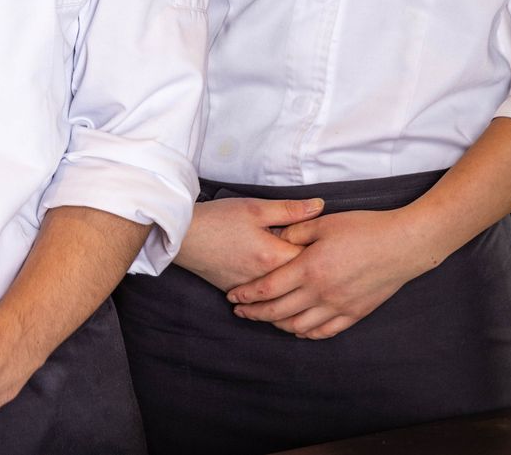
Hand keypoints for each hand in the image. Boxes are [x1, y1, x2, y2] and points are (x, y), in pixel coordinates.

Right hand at [176, 196, 323, 291]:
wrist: (182, 235)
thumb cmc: (219, 218)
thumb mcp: (255, 207)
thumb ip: (290, 210)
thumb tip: (321, 206)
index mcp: (274, 255)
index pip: (312, 259)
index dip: (322, 251)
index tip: (328, 244)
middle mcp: (266, 279)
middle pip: (300, 282)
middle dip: (313, 274)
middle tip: (323, 264)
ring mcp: (251, 289)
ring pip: (284, 298)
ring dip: (296, 291)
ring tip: (308, 285)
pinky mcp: (238, 292)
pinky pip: (264, 302)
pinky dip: (276, 298)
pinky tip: (283, 294)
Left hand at [226, 207, 440, 338]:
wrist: (403, 245)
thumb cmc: (364, 228)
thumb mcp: (324, 223)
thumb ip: (295, 232)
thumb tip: (275, 239)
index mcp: (309, 268)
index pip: (268, 288)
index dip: (247, 295)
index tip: (233, 297)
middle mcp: (321, 292)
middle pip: (278, 311)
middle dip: (255, 313)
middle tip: (241, 312)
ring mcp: (339, 306)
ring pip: (299, 326)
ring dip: (278, 325)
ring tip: (266, 319)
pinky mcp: (355, 313)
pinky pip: (325, 331)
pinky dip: (306, 332)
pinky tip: (298, 328)